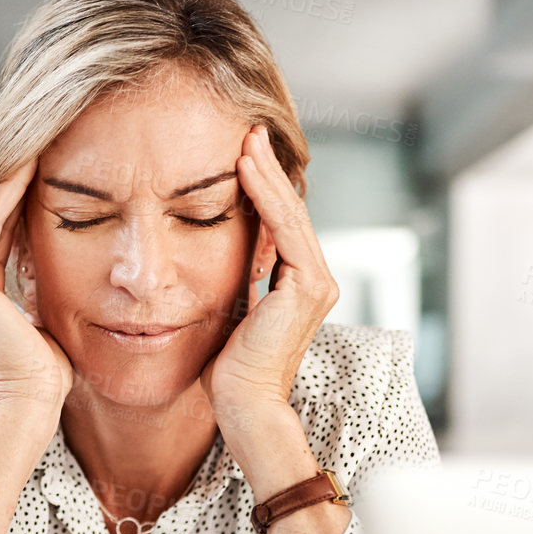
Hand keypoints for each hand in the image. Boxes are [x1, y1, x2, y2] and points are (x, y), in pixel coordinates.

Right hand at [0, 151, 73, 414]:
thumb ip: (36, 290)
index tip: (31, 180)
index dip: (14, 209)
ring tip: (22, 152)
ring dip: (0, 186)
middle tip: (31, 152)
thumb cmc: (43, 374)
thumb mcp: (42, 319)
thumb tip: (47, 267)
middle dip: (8, 189)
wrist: (30, 400)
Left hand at [200, 123, 339, 422]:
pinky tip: (246, 168)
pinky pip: (285, 229)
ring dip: (266, 173)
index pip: (280, 224)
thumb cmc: (228, 370)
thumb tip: (216, 251)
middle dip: (268, 169)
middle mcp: (315, 280)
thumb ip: (236, 280)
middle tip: (248, 130)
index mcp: (298, 285)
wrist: (243, 404)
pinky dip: (266, 196)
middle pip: (289, 212)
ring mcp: (317, 283)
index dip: (262, 188)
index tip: (240, 154)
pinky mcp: (309, 286)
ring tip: (247, 138)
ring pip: (289, 214)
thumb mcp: (230, 311)